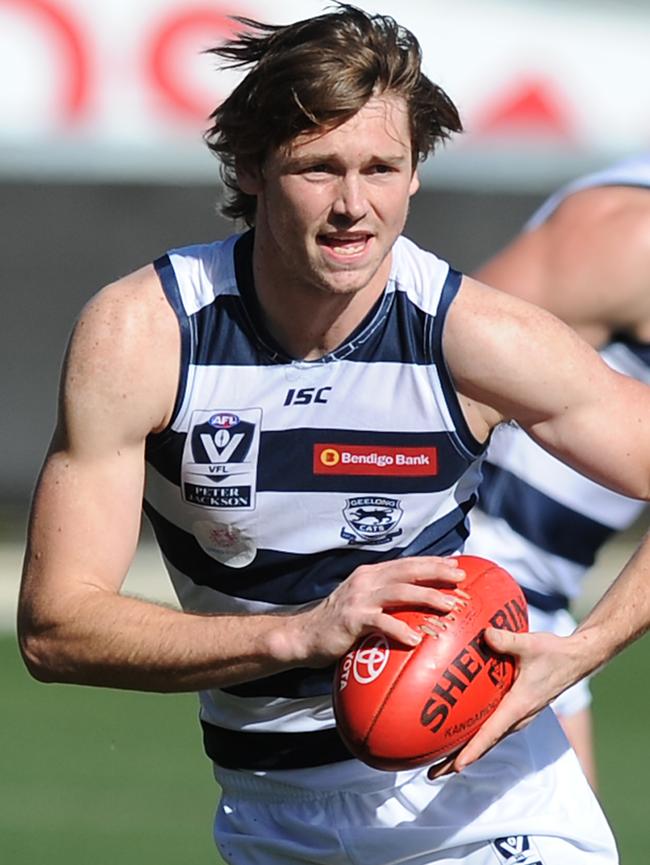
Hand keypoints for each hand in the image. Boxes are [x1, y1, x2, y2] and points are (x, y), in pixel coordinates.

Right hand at [287, 555, 466, 666]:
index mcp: (371, 574)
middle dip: (436, 572)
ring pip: (399, 592)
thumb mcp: (363, 602)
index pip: (407, 563)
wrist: (304, 634)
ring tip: (448, 606)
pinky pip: (380, 623)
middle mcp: (366, 581)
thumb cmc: (338, 622)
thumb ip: (385, 597)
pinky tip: (415, 640)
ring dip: (426, 596)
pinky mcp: (351, 619)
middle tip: (460, 578)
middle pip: (407, 571)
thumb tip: (417, 603)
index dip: (432, 562)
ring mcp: (359, 598)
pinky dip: (400, 629)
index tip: (457, 564)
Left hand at [445, 627, 586, 771]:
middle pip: (483, 744)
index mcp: (519, 706)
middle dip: (456, 760)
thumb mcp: (531, 644)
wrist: (574, 659)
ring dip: (463, 750)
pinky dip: (473, 736)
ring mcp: (517, 716)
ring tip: (437, 761)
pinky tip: (455, 732)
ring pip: (486, 738)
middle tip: (430, 773)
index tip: (454, 767)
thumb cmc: (553, 652)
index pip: (491, 733)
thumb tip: (486, 635)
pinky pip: (490, 727)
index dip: (472, 750)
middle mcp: (517, 716)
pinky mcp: (515, 709)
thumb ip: (508, 640)